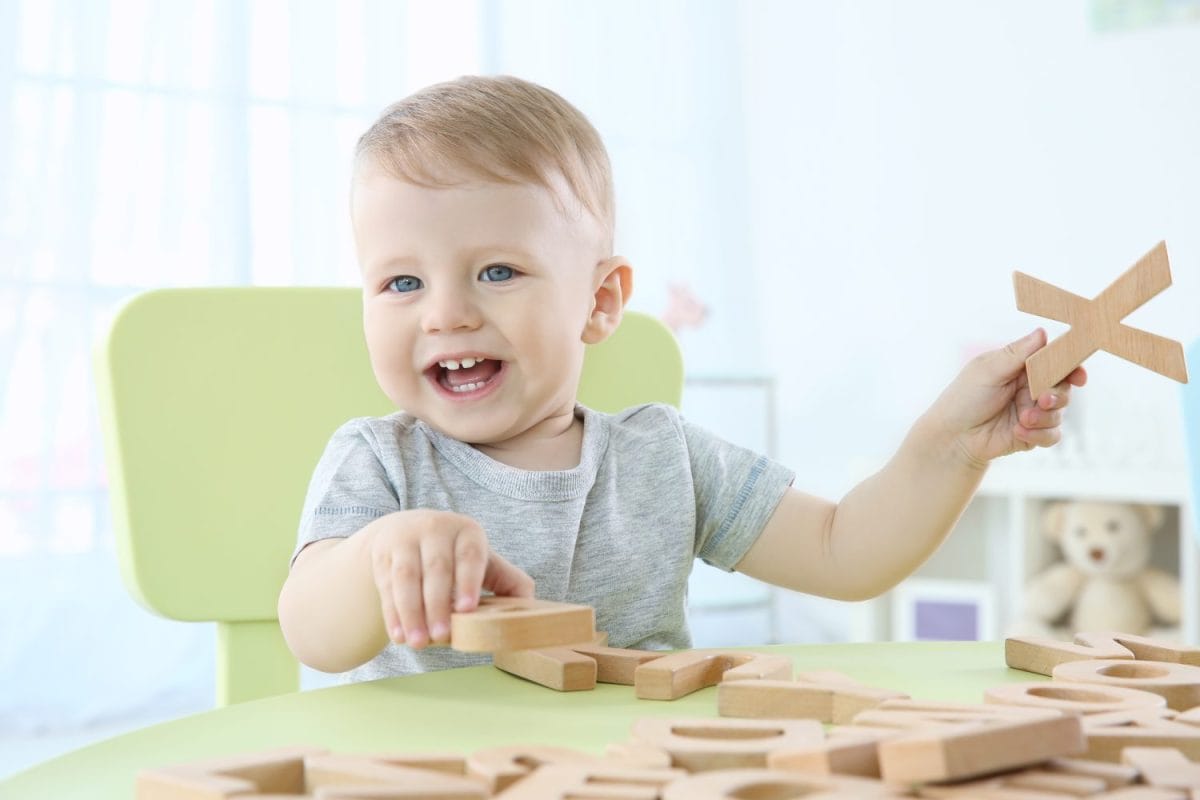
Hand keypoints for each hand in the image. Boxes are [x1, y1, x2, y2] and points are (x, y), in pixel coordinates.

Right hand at [366, 509, 533, 648]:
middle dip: (438, 606)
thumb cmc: (454, 555)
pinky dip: (392, 613)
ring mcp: (406, 539)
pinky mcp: (383, 554)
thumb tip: (529, 608)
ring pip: (406, 578)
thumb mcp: (482, 561)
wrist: (406, 532)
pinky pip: (386, 586)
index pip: (469, 556)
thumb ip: (507, 582)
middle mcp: (435, 529)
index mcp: (467, 532)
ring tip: (417, 643)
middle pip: (436, 570)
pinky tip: (398, 635)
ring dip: (411, 613)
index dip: (468, 582)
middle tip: (441, 638)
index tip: (467, 610)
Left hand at [929, 328, 1086, 466]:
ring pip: (1059, 413)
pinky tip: (1019, 431)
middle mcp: (1030, 389)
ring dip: (1045, 416)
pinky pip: (1052, 435)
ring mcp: (1033, 412)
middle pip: (1063, 387)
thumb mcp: (987, 371)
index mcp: (1021, 368)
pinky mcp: (1032, 434)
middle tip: (1043, 400)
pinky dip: (1039, 434)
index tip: (1078, 375)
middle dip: (1058, 394)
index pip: (1053, 362)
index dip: (1070, 367)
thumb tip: (1042, 332)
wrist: (952, 436)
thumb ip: (1016, 354)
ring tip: (1023, 419)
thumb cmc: (964, 398)